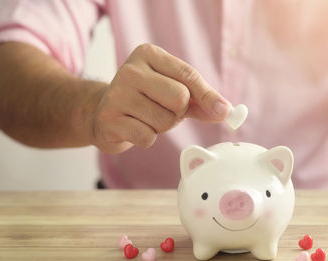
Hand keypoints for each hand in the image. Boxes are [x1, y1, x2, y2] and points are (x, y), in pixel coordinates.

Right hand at [90, 44, 230, 152]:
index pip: (188, 75)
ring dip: (161, 127)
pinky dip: (147, 138)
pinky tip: (134, 128)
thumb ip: (201, 100)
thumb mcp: (174, 92)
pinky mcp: (110, 119)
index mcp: (148, 54)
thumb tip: (225, 111)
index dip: (208, 96)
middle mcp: (130, 70)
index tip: (223, 111)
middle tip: (162, 110)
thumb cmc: (145, 101)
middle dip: (178, 112)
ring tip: (145, 118)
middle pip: (180, 98)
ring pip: (165, 120)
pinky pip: (148, 137)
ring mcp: (117, 94)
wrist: (103, 114)